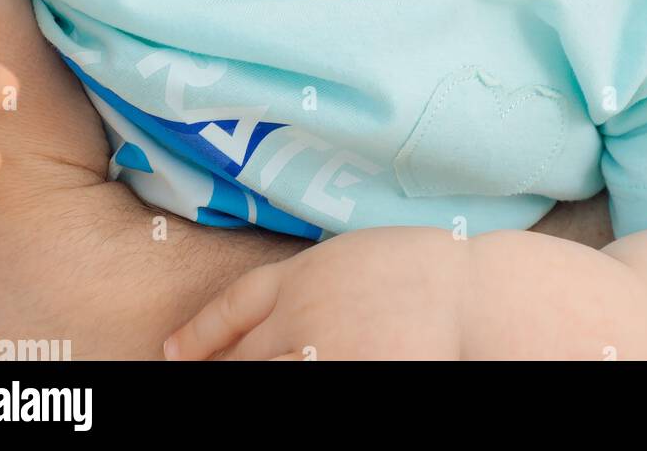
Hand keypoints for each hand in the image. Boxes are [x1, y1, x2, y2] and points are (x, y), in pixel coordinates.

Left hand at [164, 225, 468, 360]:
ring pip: (262, 381)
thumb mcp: (353, 255)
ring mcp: (321, 357)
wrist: (474, 298)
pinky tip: (297, 380)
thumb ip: (308, 281)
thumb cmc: (422, 271)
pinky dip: (288, 390)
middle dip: (215, 371)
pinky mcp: (347, 382)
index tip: (172, 353)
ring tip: (252, 376)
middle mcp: (302, 317)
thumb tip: (271, 317)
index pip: (231, 308)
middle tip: (193, 378)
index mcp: (303, 274)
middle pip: (239, 359)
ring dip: (249, 381)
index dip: (197, 334)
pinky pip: (303, 392)